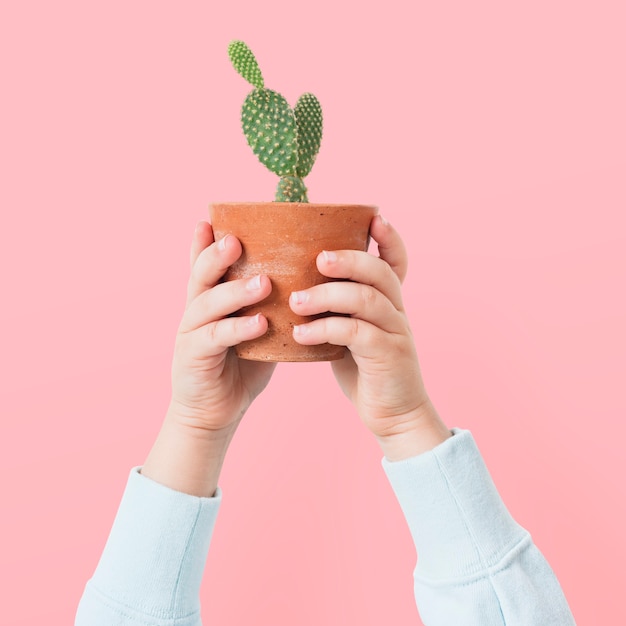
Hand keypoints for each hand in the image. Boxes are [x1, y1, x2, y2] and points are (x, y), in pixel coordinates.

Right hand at [142, 222, 274, 495]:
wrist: (216, 411)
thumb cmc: (241, 365)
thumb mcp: (254, 328)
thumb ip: (267, 304)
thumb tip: (302, 277)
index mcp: (209, 299)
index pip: (204, 265)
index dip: (205, 242)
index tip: (213, 218)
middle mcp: (195, 311)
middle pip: (200, 276)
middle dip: (216, 256)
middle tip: (237, 240)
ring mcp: (191, 334)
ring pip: (207, 304)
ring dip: (234, 291)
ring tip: (263, 282)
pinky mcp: (194, 358)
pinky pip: (216, 339)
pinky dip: (238, 329)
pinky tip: (260, 323)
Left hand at [289, 215, 450, 459]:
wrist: (393, 415)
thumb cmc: (366, 370)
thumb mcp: (353, 333)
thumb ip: (339, 309)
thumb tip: (298, 285)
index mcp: (389, 302)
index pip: (397, 262)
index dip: (389, 239)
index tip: (375, 218)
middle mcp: (397, 311)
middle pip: (379, 273)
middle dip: (349, 259)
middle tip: (317, 259)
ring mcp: (396, 333)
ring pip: (366, 299)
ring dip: (327, 296)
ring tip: (295, 301)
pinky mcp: (387, 357)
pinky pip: (355, 334)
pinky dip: (325, 329)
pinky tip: (300, 334)